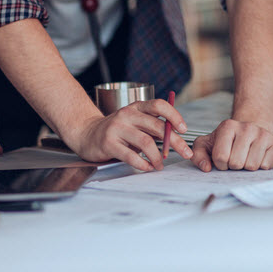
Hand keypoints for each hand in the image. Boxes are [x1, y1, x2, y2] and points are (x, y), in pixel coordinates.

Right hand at [66, 99, 191, 171]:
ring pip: (145, 142)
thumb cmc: (117, 130)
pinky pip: (130, 155)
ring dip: (158, 156)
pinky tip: (147, 167)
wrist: (87, 133)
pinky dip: (142, 164)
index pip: (159, 105)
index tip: (184, 129)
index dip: (174, 116)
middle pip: (157, 126)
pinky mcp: (108, 143)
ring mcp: (117, 128)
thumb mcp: (135, 121)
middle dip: (175, 142)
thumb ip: (153, 125)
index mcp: (137, 107)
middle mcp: (127, 115)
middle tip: (185, 153)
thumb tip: (178, 135)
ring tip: (160, 165)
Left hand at [191, 120, 272, 171]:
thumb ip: (198, 154)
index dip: (221, 164)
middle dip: (234, 166)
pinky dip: (261, 167)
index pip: (221, 157)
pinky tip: (258, 157)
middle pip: (236, 163)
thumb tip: (206, 168)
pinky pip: (266, 166)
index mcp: (227, 126)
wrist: (251, 132)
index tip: (224, 159)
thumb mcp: (207, 144)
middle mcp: (247, 127)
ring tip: (246, 158)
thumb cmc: (227, 142)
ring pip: (252, 166)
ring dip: (247, 167)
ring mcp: (263, 134)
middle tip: (236, 159)